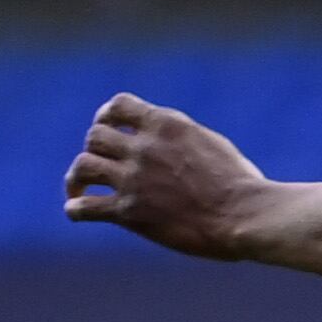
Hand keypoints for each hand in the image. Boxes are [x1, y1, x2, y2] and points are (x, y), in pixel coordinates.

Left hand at [63, 94, 267, 254]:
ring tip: (78, 189)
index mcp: (166, 124)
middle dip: (95, 149)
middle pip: (95, 137)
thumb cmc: (241, 184)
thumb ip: (182, 139)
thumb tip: (172, 142)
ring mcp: (134, 179)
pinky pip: (86, 207)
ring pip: (84, 166)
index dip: (106, 116)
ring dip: (77, 177)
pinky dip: (76, 208)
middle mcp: (144, 147)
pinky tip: (77, 212)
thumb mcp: (211, 144)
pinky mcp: (130, 212)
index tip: (108, 128)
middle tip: (100, 165)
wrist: (245, 215)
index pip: (118, 106)